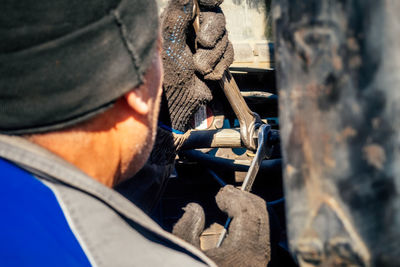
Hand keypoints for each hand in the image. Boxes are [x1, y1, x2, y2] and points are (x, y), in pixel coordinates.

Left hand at [160, 0, 233, 131]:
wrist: (179, 103)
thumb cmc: (167, 73)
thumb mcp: (170, 41)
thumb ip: (178, 14)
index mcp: (178, 20)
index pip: (198, 2)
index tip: (214, 0)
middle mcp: (192, 30)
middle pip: (216, 18)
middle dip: (213, 33)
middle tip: (202, 44)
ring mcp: (205, 45)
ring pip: (225, 38)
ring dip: (214, 56)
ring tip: (199, 68)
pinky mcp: (215, 59)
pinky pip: (229, 54)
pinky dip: (220, 67)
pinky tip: (207, 75)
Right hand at [173, 185, 270, 266]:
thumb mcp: (183, 253)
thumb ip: (186, 228)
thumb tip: (195, 208)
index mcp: (244, 254)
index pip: (247, 213)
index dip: (233, 198)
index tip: (219, 194)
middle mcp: (260, 260)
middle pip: (263, 217)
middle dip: (246, 200)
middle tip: (229, 194)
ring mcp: (263, 265)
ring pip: (268, 228)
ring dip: (253, 211)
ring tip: (235, 205)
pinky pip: (266, 241)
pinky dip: (256, 226)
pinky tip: (241, 225)